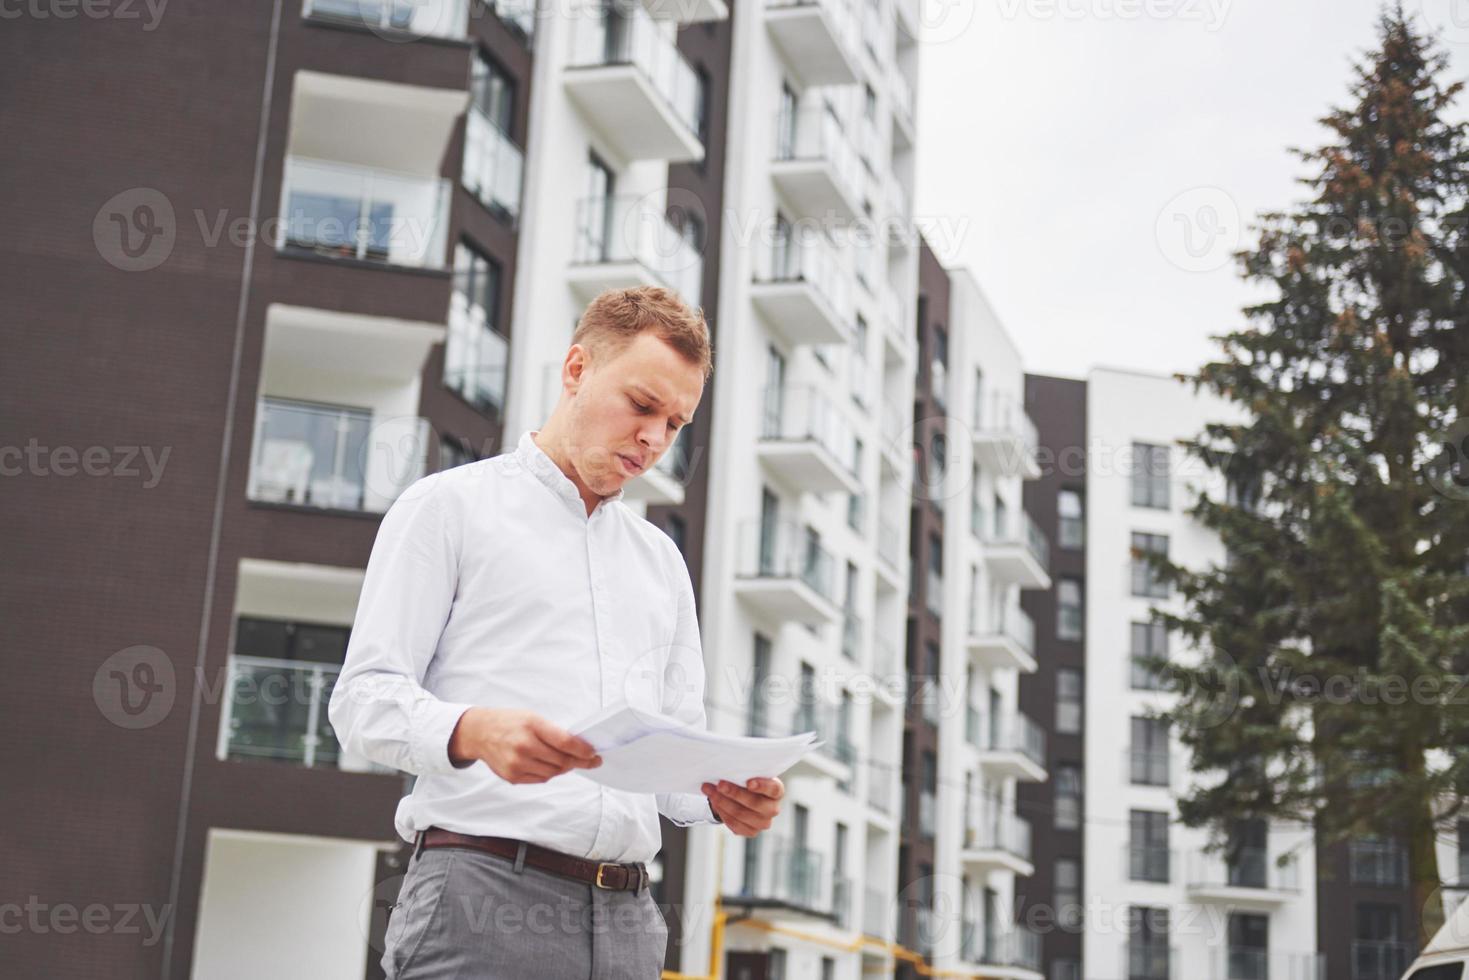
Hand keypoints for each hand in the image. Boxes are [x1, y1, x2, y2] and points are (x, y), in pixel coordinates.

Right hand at [448, 707, 601, 783]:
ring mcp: (517, 764)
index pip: (565, 742)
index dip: (583, 750)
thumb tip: (578, 747)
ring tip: (569, 761)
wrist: (480, 733)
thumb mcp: (533, 717)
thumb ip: (554, 732)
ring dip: (565, 768)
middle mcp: (524, 746)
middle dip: (579, 761)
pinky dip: (550, 773)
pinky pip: (541, 779)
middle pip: (562, 761)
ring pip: (553, 772)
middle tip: (590, 760)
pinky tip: (551, 765)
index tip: (594, 753)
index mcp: (532, 725)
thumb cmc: (509, 722)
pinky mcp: (513, 777)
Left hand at [702, 777, 783, 836]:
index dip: (762, 786)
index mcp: (777, 791)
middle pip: (754, 803)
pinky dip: (722, 812)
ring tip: (709, 790)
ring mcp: (763, 823)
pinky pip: (734, 824)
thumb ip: (745, 772)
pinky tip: (715, 802)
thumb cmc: (747, 782)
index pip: (773, 789)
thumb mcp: (750, 774)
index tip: (749, 782)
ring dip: (722, 802)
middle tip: (719, 784)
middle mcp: (773, 809)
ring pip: (741, 814)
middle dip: (734, 793)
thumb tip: (728, 768)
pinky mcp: (751, 832)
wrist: (743, 798)